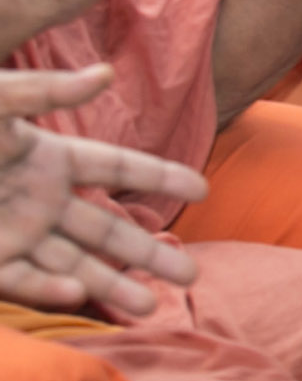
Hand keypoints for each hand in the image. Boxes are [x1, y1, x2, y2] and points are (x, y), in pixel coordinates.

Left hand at [0, 64, 203, 314]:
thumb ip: (45, 90)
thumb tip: (105, 75)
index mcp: (47, 155)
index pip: (118, 168)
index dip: (160, 178)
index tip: (204, 191)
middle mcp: (39, 198)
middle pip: (107, 229)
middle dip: (149, 252)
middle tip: (193, 274)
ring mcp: (13, 232)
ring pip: (74, 264)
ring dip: (111, 284)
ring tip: (153, 306)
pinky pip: (21, 279)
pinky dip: (48, 288)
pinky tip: (76, 293)